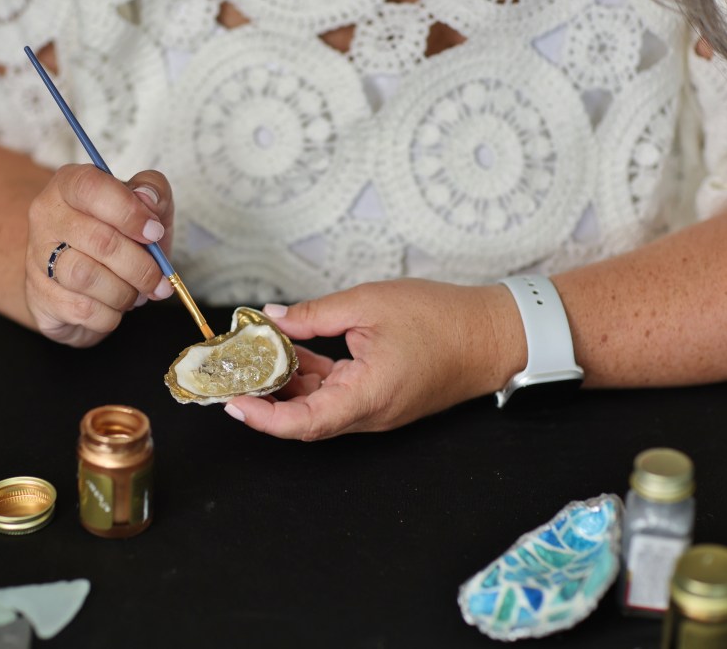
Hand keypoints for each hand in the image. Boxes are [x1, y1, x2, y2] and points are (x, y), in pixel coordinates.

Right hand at [25, 165, 174, 346]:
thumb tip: (148, 197)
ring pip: (87, 278)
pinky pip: (83, 310)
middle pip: (99, 241)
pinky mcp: (39, 295)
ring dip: (125, 293)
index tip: (155, 233)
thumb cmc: (118, 235)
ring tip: (136, 293)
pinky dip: (110, 315)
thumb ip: (153, 192)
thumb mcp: (144, 207)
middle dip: (140, 266)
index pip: (91, 188)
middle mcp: (46, 217)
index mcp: (69, 185)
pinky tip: (113, 306)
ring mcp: (36, 257)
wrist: (80, 277)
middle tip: (159, 280)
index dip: (129, 212)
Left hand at [223, 279, 523, 439]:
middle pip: (303, 418)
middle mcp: (369, 414)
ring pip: (318, 406)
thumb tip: (273, 317)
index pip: (303, 423)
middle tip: (232, 372)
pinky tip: (293, 351)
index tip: (232, 400)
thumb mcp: (370, 303)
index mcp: (367, 396)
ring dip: (287, 385)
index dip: (262, 417)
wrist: (494, 335)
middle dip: (264, 398)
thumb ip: (314, 314)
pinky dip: (311, 377)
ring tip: (256, 355)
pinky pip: (336, 396)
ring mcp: (375, 410)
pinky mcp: (380, 400)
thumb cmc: (442, 319)